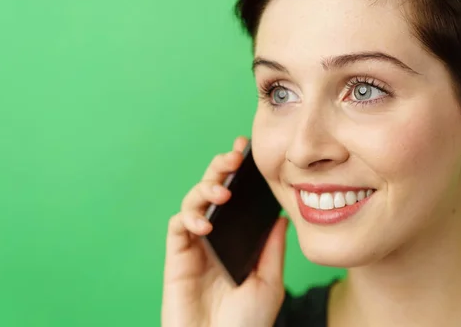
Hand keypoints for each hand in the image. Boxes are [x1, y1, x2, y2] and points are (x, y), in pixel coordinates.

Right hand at [161, 136, 288, 326]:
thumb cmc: (246, 324)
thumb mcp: (269, 283)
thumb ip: (272, 249)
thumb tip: (282, 217)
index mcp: (238, 239)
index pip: (238, 198)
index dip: (240, 173)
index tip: (248, 150)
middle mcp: (216, 237)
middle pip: (213, 191)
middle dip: (220, 168)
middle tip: (234, 157)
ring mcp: (196, 246)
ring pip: (193, 201)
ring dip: (206, 189)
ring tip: (223, 192)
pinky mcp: (177, 258)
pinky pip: (178, 227)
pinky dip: (189, 217)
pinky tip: (204, 224)